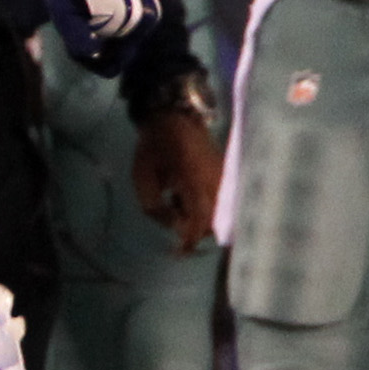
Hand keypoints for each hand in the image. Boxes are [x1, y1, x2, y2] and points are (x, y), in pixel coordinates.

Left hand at [132, 98, 220, 253]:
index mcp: (194, 181)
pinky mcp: (226, 177)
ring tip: (175, 199)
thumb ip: (154, 206)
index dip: (191, 239)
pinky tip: (184, 193)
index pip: (200, 220)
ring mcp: (224, 179)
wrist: (174, 117)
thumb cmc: (155, 146)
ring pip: (219, 213)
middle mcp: (216, 182)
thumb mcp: (142, 176)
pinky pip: (221, 201)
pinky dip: (204, 205)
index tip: (180, 252)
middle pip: (214, 221)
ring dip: (199, 216)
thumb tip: (173, 224)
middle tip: (172, 216)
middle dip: (195, 229)